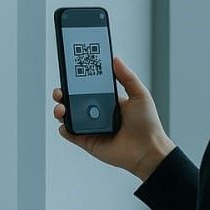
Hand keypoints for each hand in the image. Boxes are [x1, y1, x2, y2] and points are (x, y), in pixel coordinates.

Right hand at [53, 55, 175, 181]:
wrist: (148, 150)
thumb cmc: (148, 124)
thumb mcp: (139, 95)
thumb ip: (127, 77)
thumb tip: (116, 59)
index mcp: (107, 100)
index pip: (87, 87)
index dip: (77, 80)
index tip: (70, 72)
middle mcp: (97, 113)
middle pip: (73, 101)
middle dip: (63, 94)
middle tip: (60, 91)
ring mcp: (91, 128)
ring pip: (69, 116)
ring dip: (60, 110)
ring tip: (61, 108)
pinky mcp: (88, 142)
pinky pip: (71, 134)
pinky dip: (64, 129)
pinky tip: (65, 124)